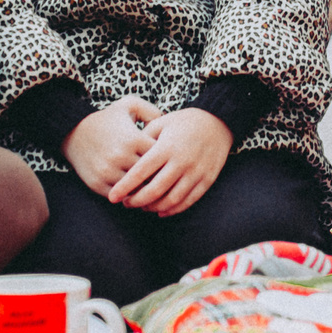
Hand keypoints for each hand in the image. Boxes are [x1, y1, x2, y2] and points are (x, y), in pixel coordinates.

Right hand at [64, 97, 156, 195]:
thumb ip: (152, 111)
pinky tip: (132, 190)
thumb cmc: (106, 119)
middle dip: (157, 177)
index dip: (165, 159)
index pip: (160, 157)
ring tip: (149, 186)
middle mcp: (121, 156)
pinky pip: (120, 197)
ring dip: (142, 188)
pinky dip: (127, 196)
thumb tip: (168, 125)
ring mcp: (108, 171)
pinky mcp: (98, 184)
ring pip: (136, 189)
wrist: (73, 131)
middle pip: (150, 175)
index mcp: (133, 138)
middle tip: (162, 177)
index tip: (165, 160)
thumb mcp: (128, 105)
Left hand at [113, 106, 233, 215]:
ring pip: (171, 200)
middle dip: (136, 201)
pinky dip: (173, 210)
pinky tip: (161, 210)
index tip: (112, 197)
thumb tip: (126, 157)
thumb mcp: (162, 123)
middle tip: (126, 203)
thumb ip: (144, 139)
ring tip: (143, 206)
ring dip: (153, 207)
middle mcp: (181, 161)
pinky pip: (188, 201)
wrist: (218, 122)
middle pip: (154, 190)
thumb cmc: (184, 122)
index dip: (125, 187)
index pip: (140, 172)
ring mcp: (196, 172)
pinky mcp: (207, 180)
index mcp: (166, 147)